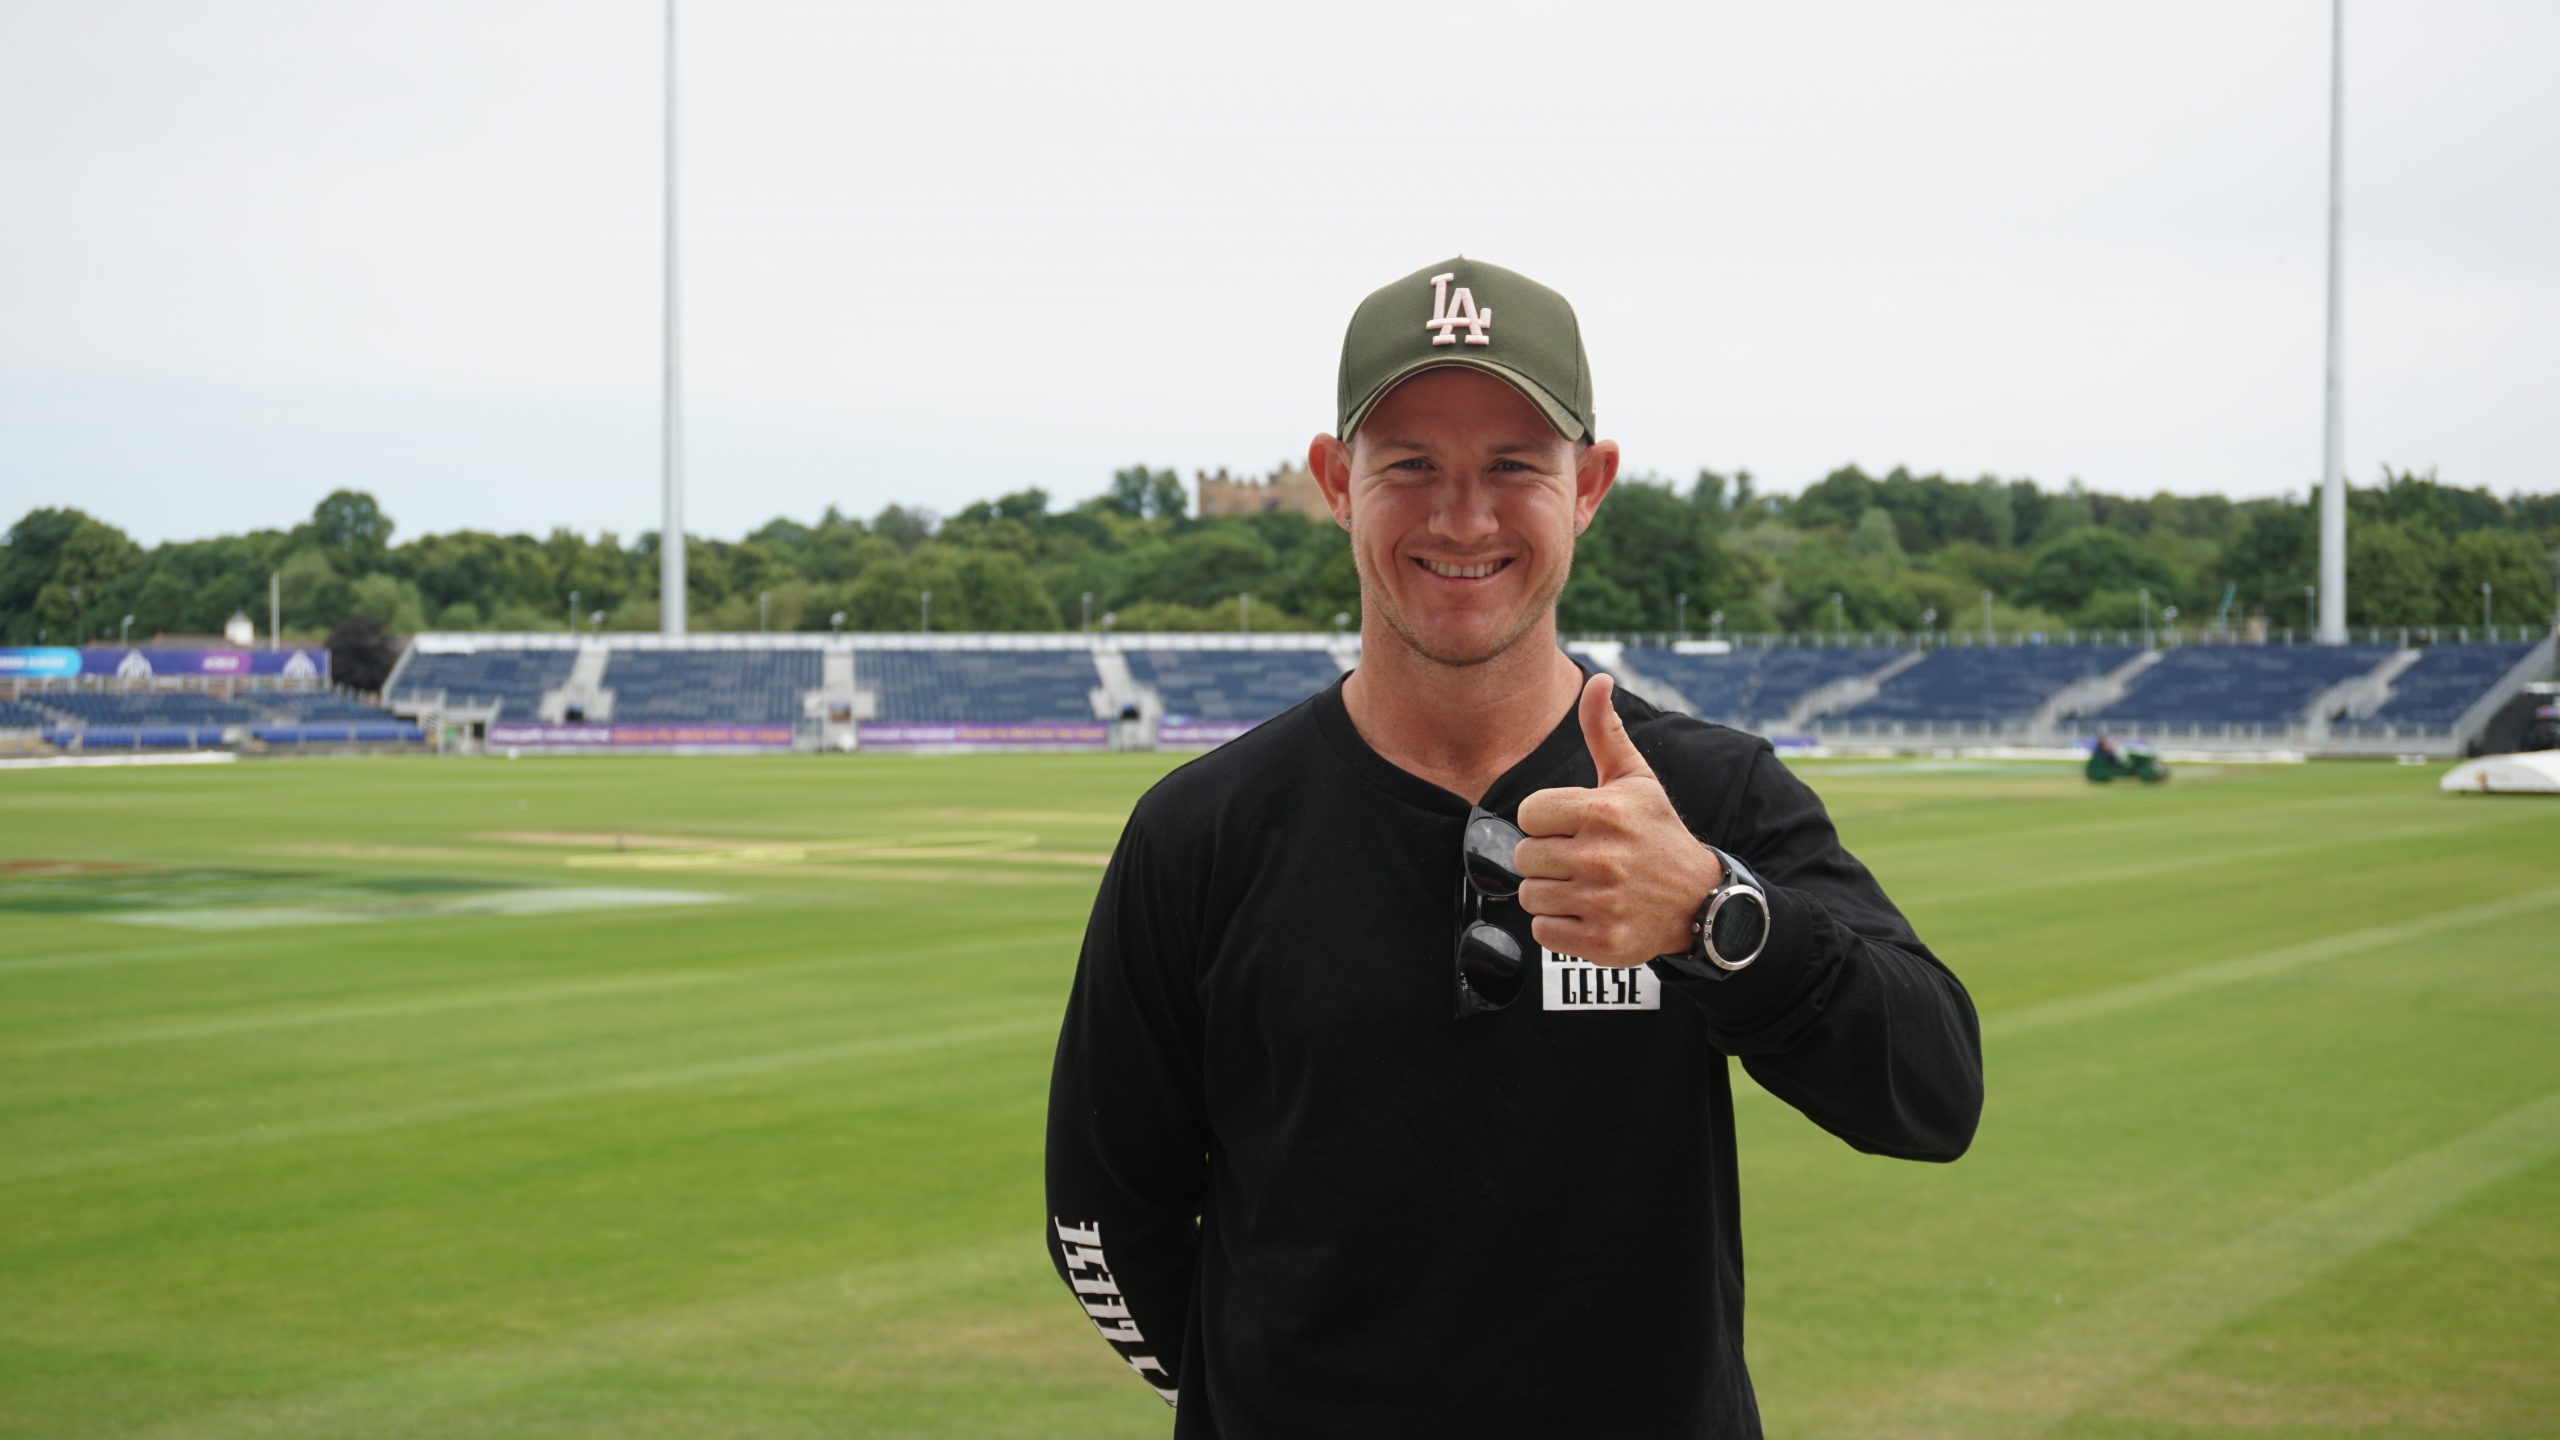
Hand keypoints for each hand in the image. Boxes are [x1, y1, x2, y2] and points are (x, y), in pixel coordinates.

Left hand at [1514, 672, 1721, 967]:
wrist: (1702, 901)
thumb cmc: (1657, 833)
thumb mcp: (1637, 780)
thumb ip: (1606, 731)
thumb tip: (1598, 680)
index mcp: (1603, 812)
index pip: (1527, 814)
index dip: (1545, 820)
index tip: (1571, 826)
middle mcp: (1601, 858)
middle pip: (1524, 857)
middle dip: (1546, 857)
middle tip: (1580, 859)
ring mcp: (1602, 903)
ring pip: (1530, 895)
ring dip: (1550, 893)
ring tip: (1584, 886)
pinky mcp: (1602, 942)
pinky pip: (1542, 932)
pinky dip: (1558, 927)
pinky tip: (1587, 913)